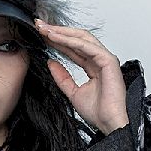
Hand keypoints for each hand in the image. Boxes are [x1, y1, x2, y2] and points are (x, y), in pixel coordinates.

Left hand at [35, 19, 129, 135]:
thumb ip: (62, 77)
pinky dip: (71, 41)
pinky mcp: (108, 60)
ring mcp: (105, 58)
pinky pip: (87, 47)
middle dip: (58, 31)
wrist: (109, 123)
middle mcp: (100, 59)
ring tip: (46, 30)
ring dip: (62, 33)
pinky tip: (57, 38)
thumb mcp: (73, 92)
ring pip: (81, 39)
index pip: (73, 48)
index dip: (57, 41)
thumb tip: (51, 63)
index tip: (42, 35)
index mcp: (93, 66)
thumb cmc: (98, 112)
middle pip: (77, 39)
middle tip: (40, 26)